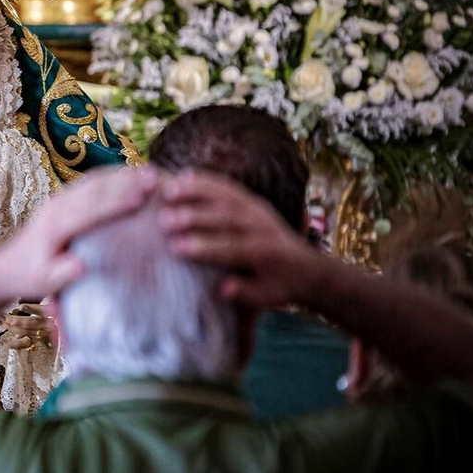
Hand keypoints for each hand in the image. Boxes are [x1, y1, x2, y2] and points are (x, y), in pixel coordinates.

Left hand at [0, 166, 160, 296]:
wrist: (6, 267)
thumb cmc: (29, 277)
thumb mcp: (44, 282)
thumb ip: (62, 274)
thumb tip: (82, 266)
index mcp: (55, 226)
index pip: (90, 211)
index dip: (115, 203)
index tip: (140, 199)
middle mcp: (57, 207)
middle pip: (95, 189)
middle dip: (125, 182)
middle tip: (154, 177)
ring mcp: (59, 200)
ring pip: (93, 181)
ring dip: (121, 174)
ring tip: (149, 171)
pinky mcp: (62, 199)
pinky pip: (89, 182)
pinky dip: (111, 176)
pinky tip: (130, 174)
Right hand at [0, 302, 55, 352]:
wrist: (78, 317)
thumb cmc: (56, 327)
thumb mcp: (40, 334)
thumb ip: (26, 334)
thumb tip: (8, 333)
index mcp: (41, 338)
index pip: (24, 344)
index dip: (11, 344)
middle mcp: (46, 332)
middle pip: (25, 330)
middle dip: (9, 326)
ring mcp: (51, 321)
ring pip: (31, 323)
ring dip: (15, 320)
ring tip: (3, 315)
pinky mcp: (57, 310)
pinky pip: (43, 310)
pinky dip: (31, 309)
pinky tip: (21, 307)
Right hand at [159, 170, 328, 308]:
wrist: (308, 267)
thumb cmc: (281, 285)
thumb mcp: (268, 296)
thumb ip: (245, 292)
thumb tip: (222, 289)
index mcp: (264, 252)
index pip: (230, 248)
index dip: (203, 247)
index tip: (176, 247)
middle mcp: (261, 225)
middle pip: (225, 217)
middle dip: (193, 217)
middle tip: (164, 220)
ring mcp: (257, 208)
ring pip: (225, 195)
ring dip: (195, 191)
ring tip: (168, 192)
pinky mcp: (253, 199)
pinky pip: (228, 186)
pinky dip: (206, 179)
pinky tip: (184, 176)